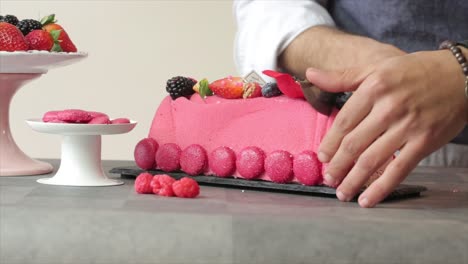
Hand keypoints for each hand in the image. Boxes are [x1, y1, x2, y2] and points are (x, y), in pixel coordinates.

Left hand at [306, 50, 467, 207]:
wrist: (461, 76)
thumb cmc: (415, 71)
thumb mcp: (376, 68)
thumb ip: (342, 76)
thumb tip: (309, 73)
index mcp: (374, 88)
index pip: (343, 122)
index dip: (330, 143)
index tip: (321, 157)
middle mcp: (389, 108)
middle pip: (354, 144)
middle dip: (337, 165)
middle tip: (328, 179)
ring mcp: (407, 127)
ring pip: (372, 160)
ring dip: (353, 180)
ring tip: (341, 193)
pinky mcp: (424, 143)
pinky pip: (398, 170)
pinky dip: (381, 188)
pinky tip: (367, 200)